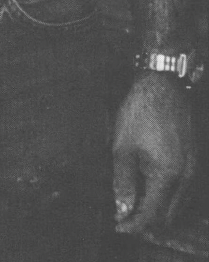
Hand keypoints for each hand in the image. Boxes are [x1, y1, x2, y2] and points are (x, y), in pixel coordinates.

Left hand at [112, 72, 195, 235]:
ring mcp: (191, 167)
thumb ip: (123, 183)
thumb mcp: (122, 148)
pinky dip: (166, 194)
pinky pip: (181, 188)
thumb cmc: (140, 112)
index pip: (152, 215)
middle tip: (124, 216)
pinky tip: (149, 185)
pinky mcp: (192, 158)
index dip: (133, 224)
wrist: (162, 85)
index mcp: (167, 176)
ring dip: (157, 208)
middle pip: (168, 215)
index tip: (118, 225)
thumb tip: (122, 210)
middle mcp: (185, 176)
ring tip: (134, 202)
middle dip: (146, 221)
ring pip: (177, 203)